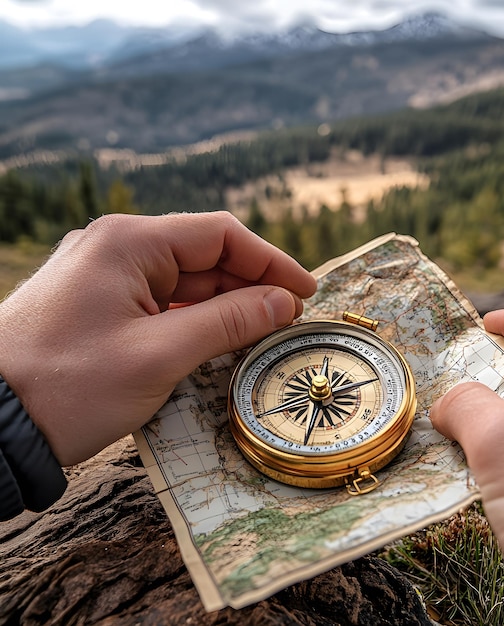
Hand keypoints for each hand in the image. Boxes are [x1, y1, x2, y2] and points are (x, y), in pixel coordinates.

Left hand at [0, 212, 316, 465]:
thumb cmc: (69, 387)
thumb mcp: (160, 355)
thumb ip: (229, 322)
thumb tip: (284, 302)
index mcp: (129, 243)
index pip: (219, 235)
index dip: (270, 261)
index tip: (305, 292)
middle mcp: (117, 248)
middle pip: (204, 257)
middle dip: (250, 287)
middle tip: (288, 321)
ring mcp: (105, 276)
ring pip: (185, 282)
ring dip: (224, 306)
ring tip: (261, 334)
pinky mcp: (100, 304)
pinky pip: (161, 302)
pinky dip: (194, 319)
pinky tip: (217, 341)